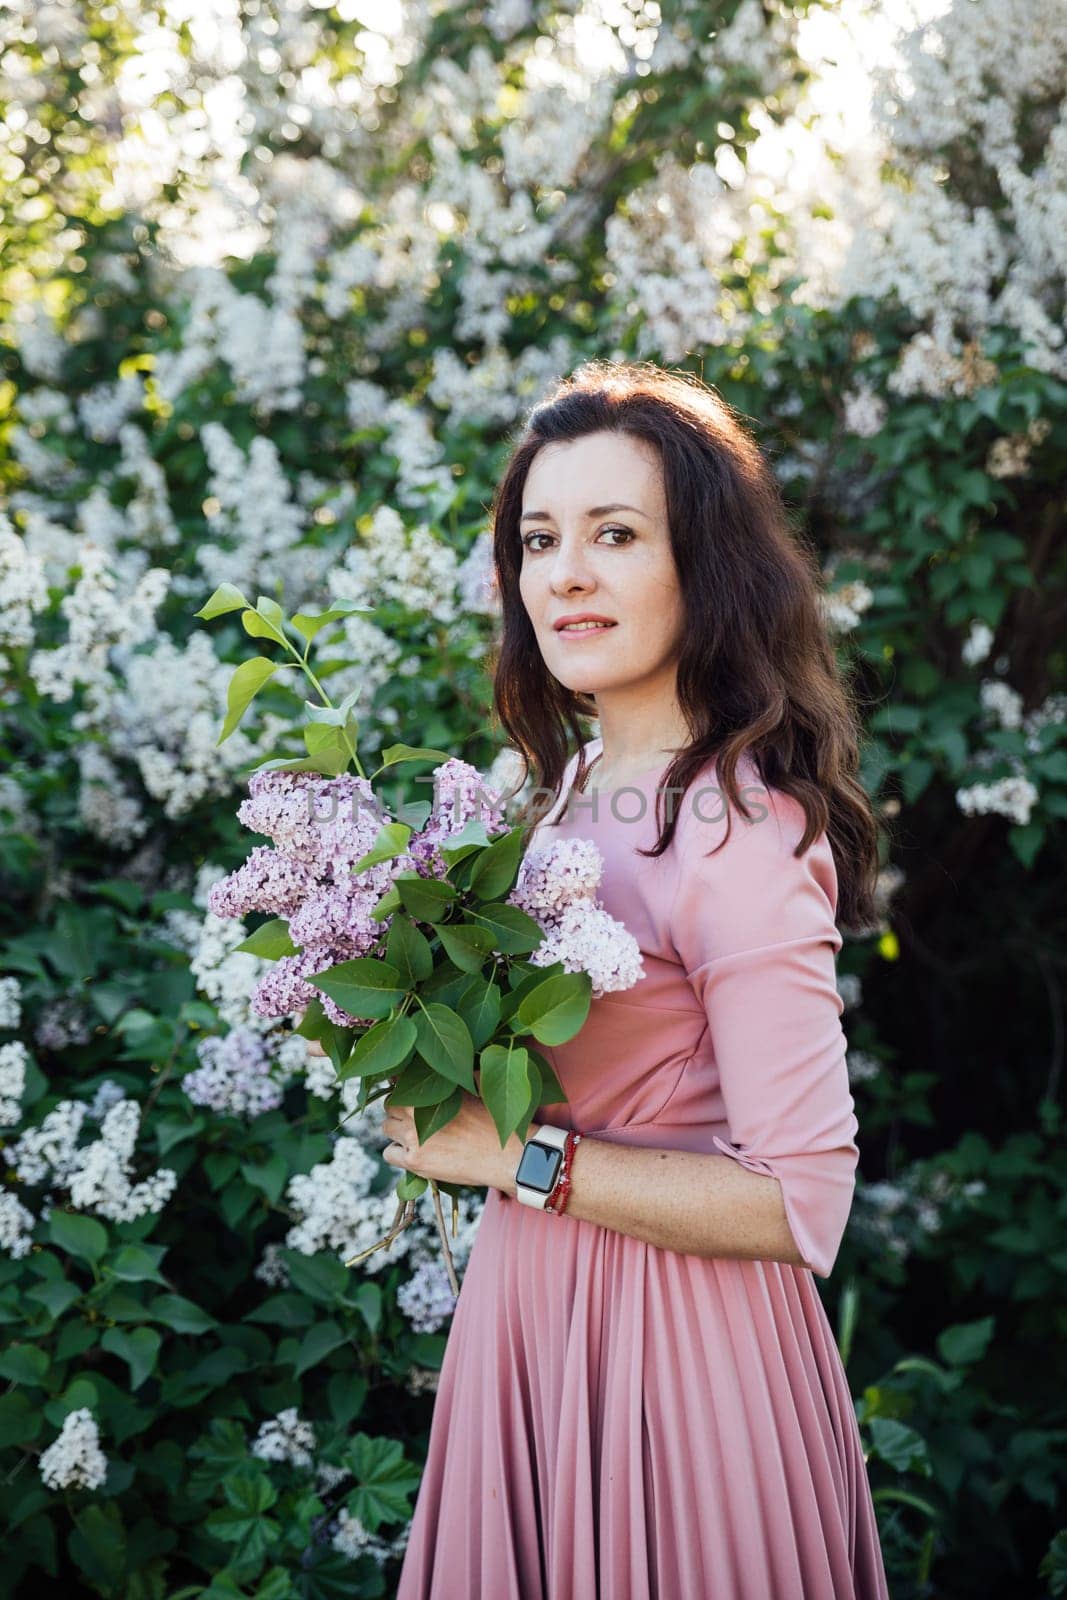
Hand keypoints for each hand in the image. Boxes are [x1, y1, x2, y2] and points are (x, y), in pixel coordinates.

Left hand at [382, 1090, 530, 1194]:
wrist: (505, 1155)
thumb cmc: (492, 1122)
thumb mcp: (474, 1090)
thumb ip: (453, 1079)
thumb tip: (445, 1065)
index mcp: (431, 1087)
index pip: (398, 1078)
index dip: (401, 1083)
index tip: (407, 1089)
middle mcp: (416, 1110)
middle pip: (390, 1103)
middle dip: (399, 1109)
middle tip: (414, 1117)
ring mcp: (413, 1136)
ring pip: (387, 1127)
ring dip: (397, 1130)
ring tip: (415, 1135)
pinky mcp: (415, 1160)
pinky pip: (389, 1153)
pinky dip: (398, 1153)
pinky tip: (414, 1152)